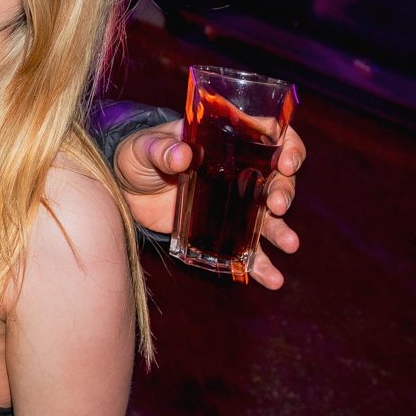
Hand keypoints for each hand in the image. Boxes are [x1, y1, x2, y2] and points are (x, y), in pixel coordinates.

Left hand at [113, 117, 305, 289]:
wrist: (125, 191)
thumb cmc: (138, 156)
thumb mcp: (144, 147)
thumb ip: (161, 150)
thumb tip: (181, 155)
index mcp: (226, 141)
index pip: (270, 136)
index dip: (287, 147)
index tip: (286, 162)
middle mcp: (239, 171)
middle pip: (277, 179)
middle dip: (284, 192)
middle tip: (278, 205)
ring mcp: (234, 203)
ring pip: (270, 216)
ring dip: (282, 230)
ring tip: (290, 244)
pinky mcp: (223, 230)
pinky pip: (248, 249)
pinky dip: (261, 264)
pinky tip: (272, 278)